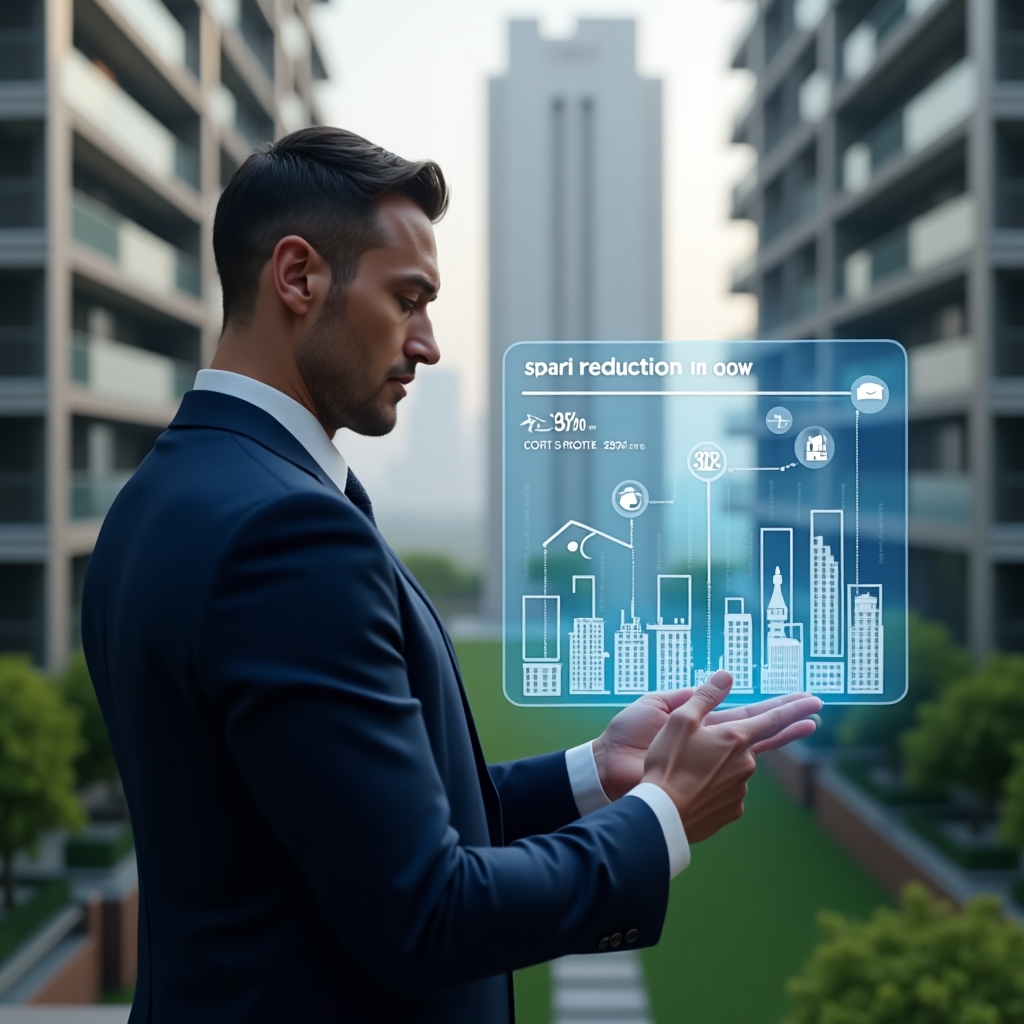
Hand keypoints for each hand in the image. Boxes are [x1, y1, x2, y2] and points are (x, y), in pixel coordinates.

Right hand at [641, 671, 821, 842]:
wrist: (662, 815)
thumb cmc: (668, 764)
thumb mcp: (680, 720)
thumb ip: (705, 696)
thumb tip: (726, 675)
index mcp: (735, 737)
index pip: (773, 719)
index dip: (794, 708)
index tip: (816, 701)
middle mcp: (745, 763)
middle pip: (757, 743)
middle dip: (776, 733)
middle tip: (809, 723)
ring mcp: (741, 789)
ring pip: (738, 767)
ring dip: (726, 763)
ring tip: (693, 768)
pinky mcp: (732, 810)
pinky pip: (729, 790)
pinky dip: (718, 785)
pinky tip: (697, 787)